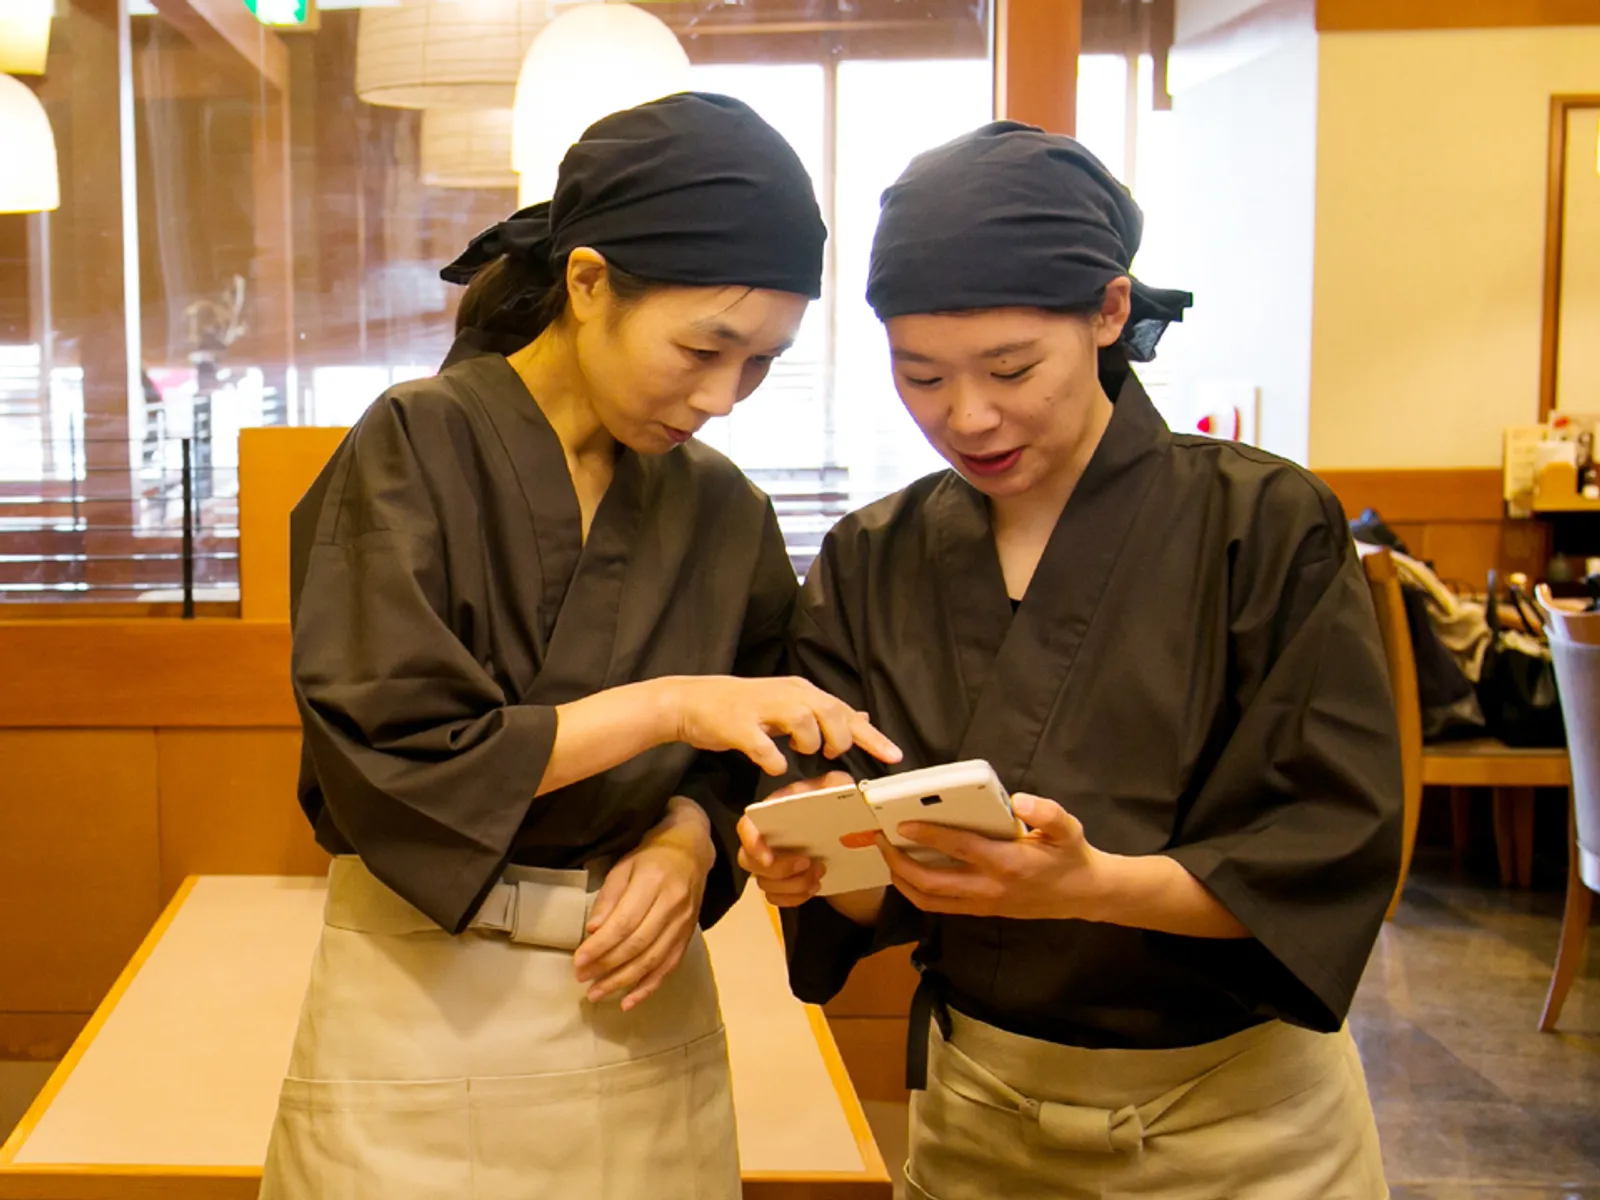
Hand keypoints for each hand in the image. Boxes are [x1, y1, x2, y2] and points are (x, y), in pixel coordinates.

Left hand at [573, 798, 714, 1010]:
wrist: (691, 853)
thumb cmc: (650, 858)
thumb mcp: (624, 867)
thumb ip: (608, 898)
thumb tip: (592, 931)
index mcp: (653, 882)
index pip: (624, 923)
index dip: (599, 946)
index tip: (578, 962)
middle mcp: (672, 905)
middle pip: (637, 945)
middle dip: (606, 967)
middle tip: (582, 979)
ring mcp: (684, 924)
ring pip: (653, 961)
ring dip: (623, 982)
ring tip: (597, 993)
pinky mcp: (688, 937)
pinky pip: (669, 967)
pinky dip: (648, 987)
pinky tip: (628, 1001)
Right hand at [668, 677, 901, 775]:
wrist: (693, 701)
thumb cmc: (745, 708)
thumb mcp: (789, 704)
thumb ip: (824, 712)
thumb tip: (861, 716)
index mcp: (800, 692)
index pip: (844, 710)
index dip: (871, 735)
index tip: (894, 756)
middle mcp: (785, 695)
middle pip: (829, 710)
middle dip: (839, 738)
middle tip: (832, 756)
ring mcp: (761, 709)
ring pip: (801, 720)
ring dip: (810, 741)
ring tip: (803, 753)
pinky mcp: (737, 725)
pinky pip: (762, 744)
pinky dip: (773, 759)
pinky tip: (774, 766)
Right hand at [736, 772, 850, 906]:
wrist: (867, 853)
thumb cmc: (853, 819)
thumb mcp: (848, 795)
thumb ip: (835, 785)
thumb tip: (820, 788)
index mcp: (779, 810)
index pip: (748, 825)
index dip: (751, 841)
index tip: (768, 858)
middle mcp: (770, 835)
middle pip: (747, 859)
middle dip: (778, 869)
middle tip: (808, 864)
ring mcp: (774, 861)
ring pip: (762, 882)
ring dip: (792, 885)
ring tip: (820, 874)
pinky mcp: (783, 883)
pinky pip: (773, 897)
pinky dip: (792, 898)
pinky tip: (814, 889)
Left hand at [882, 793, 1111, 920]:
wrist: (1083, 895)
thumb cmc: (1070, 856)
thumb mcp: (1068, 828)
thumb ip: (1047, 812)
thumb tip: (1020, 800)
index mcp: (1007, 863)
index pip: (959, 848)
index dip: (928, 836)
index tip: (902, 823)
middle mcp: (990, 888)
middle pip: (931, 883)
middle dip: (900, 863)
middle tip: (882, 839)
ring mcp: (983, 904)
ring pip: (930, 901)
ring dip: (902, 881)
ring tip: (887, 857)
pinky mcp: (981, 911)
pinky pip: (940, 906)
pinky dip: (917, 892)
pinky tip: (908, 872)